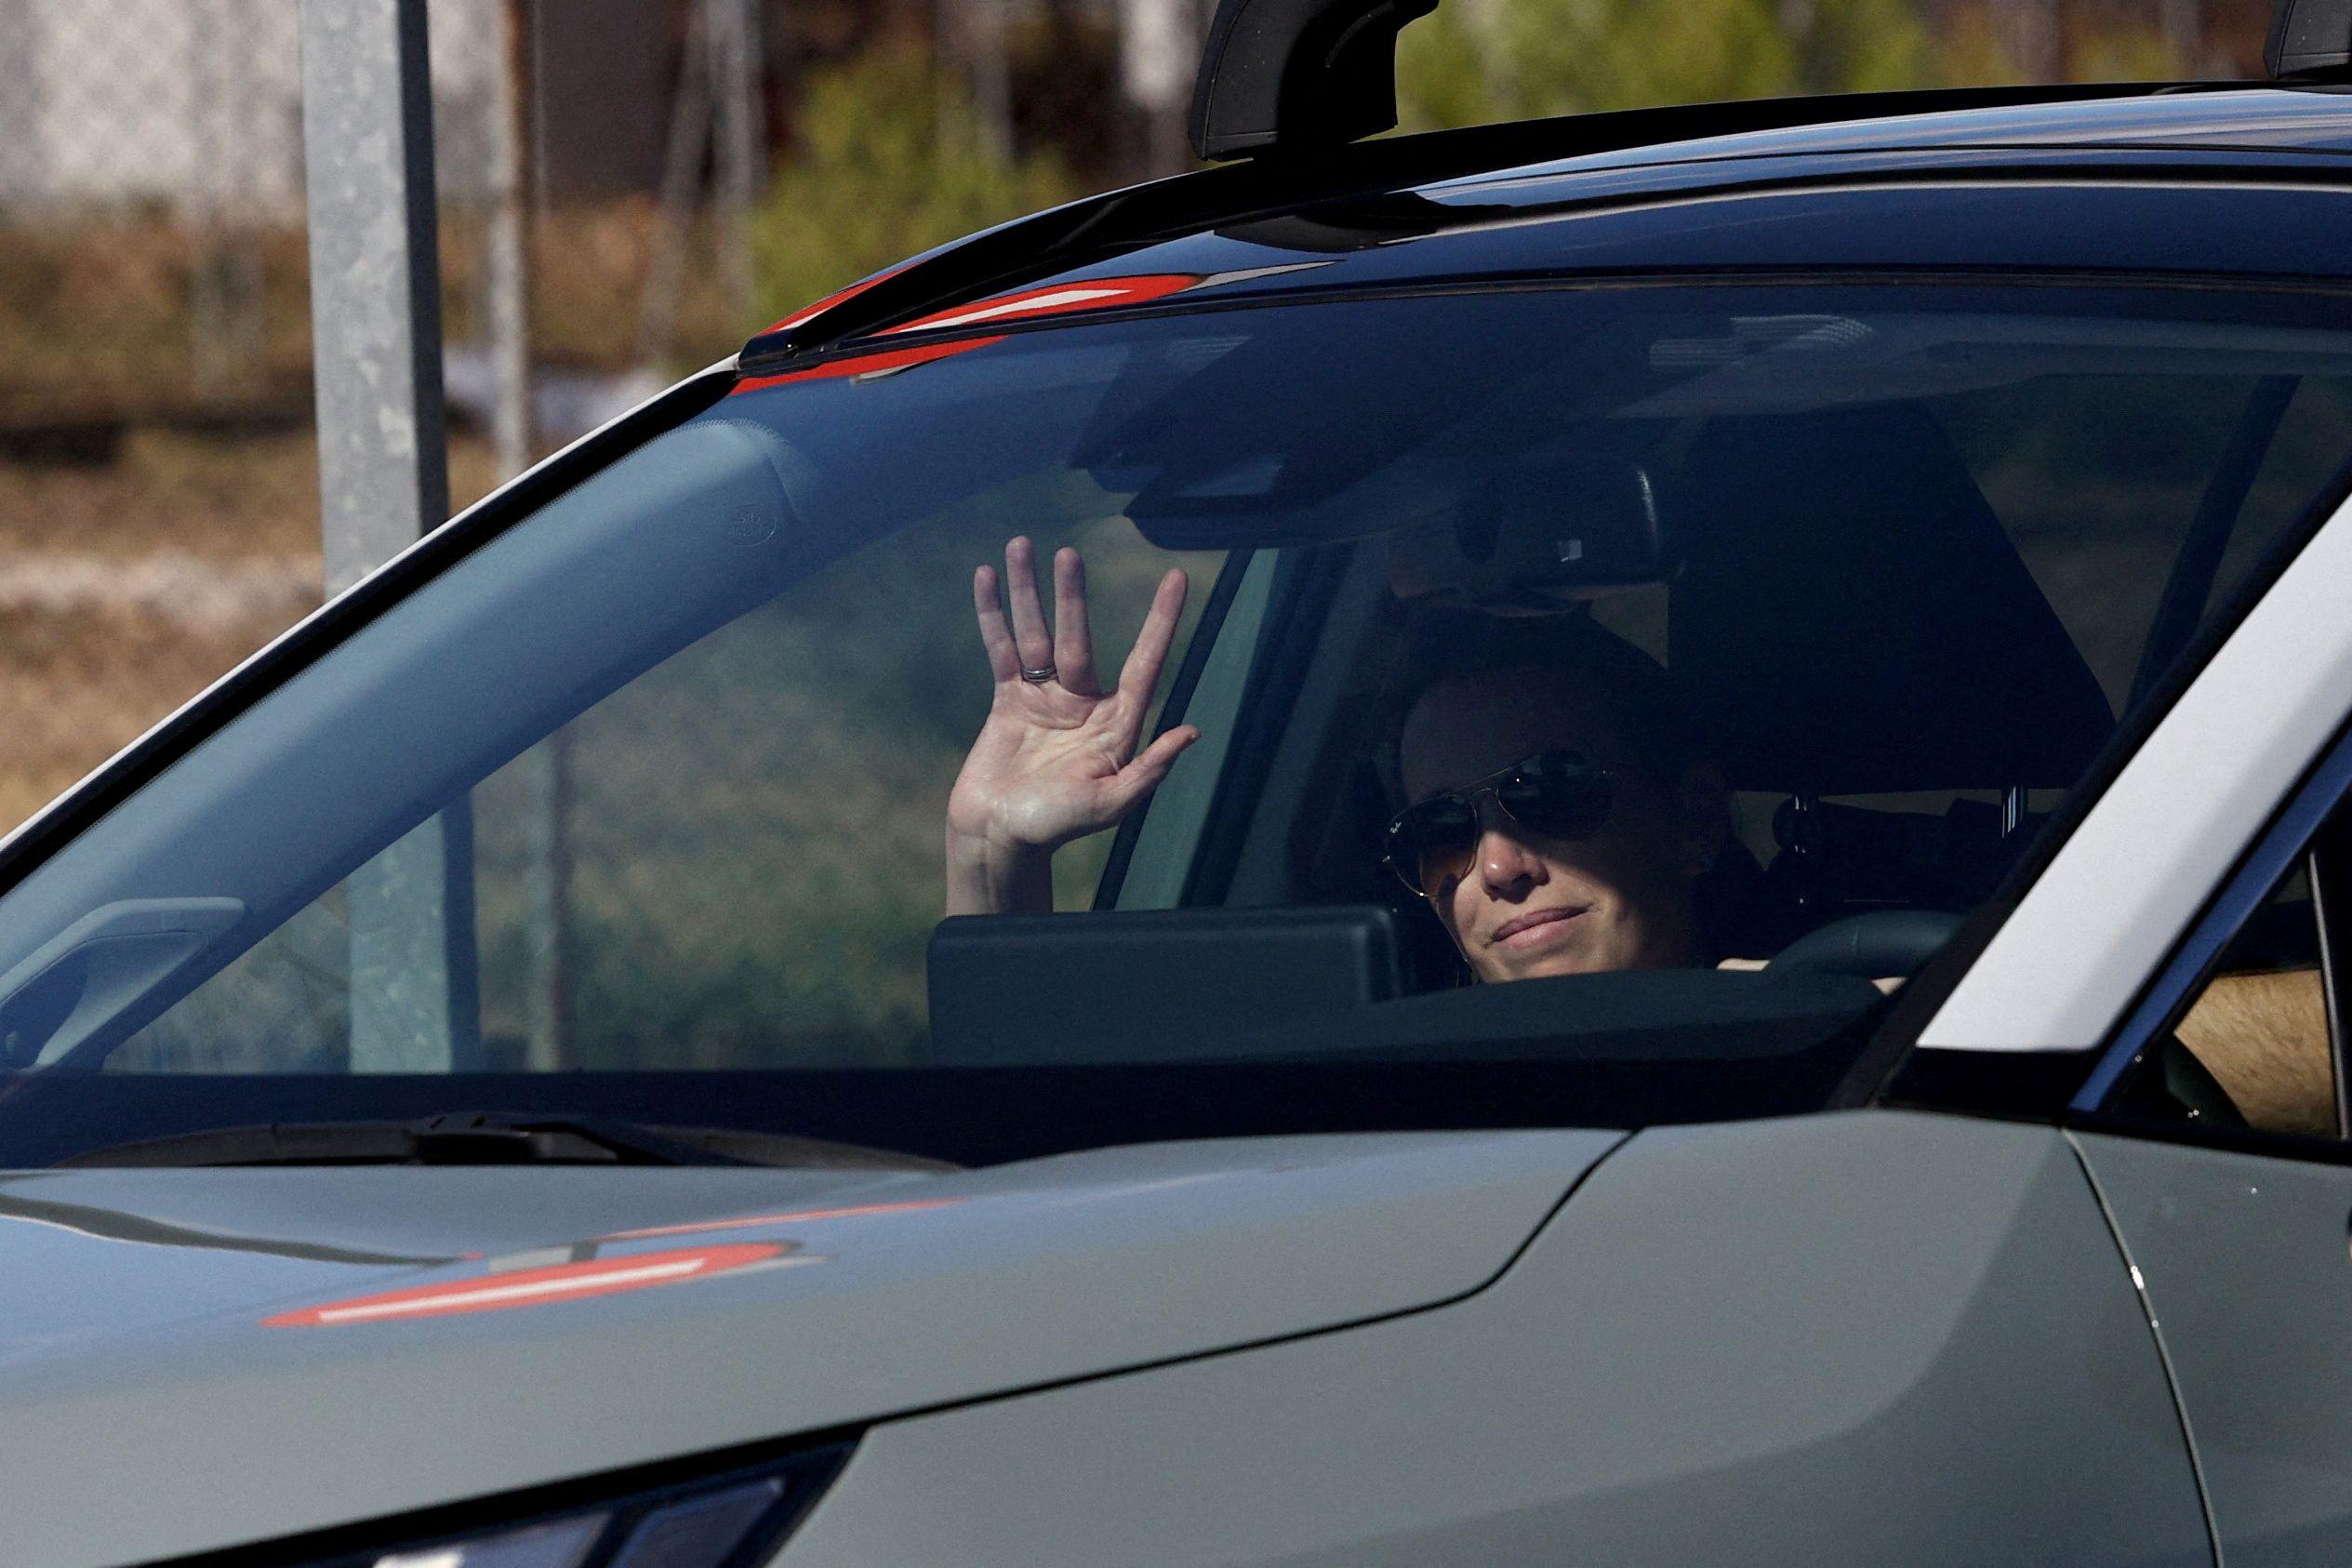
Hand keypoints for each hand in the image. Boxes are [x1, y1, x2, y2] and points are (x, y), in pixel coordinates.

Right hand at [945, 536, 1197, 914]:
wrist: (998, 837)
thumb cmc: (1056, 828)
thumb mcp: (1109, 804)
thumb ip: (1148, 769)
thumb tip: (1192, 732)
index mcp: (1117, 724)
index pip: (1144, 662)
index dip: (1161, 621)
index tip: (1177, 578)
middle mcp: (1084, 703)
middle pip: (1079, 637)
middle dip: (1072, 595)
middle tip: (1069, 554)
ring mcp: (1045, 698)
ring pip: (1037, 633)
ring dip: (1027, 591)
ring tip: (1021, 544)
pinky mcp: (1009, 700)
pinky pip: (1002, 649)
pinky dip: (994, 615)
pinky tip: (990, 578)